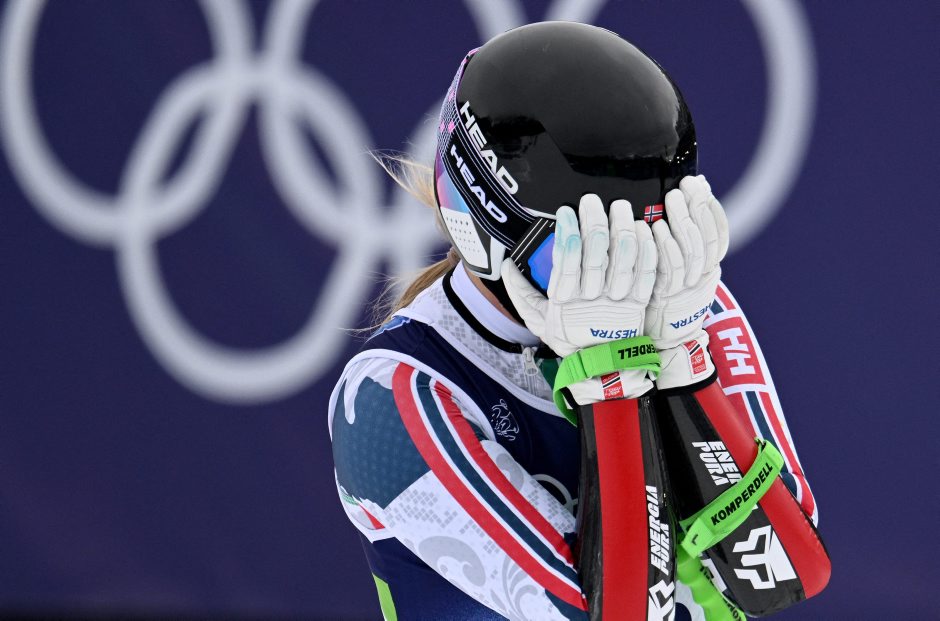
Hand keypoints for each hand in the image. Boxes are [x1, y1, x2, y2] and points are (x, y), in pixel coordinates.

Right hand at [502, 193, 656, 402]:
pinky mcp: (639, 303)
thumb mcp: (539, 321)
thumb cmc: (569, 339)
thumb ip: (521, 293)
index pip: (566, 263)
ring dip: (622, 231)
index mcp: (565, 303)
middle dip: (595, 224)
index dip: (567, 235)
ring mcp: (618, 302)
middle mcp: (592, 301)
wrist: (602, 369)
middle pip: (596, 256)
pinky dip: (647, 251)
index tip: (566, 210)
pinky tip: (643, 229)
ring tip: (620, 208)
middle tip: (593, 201)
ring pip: (624, 261)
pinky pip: (646, 274)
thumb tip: (506, 266)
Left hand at [645, 175, 728, 387]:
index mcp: (708, 272)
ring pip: (692, 250)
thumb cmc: (661, 307)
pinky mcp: (667, 300)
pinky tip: (655, 226)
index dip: (711, 209)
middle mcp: (703, 280)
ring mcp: (687, 291)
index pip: (719, 235)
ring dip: (683, 220)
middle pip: (708, 238)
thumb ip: (678, 251)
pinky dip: (666, 245)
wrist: (657, 349)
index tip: (701, 184)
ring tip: (672, 198)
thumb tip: (673, 213)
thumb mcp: (677, 278)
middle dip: (698, 207)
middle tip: (687, 184)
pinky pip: (670, 269)